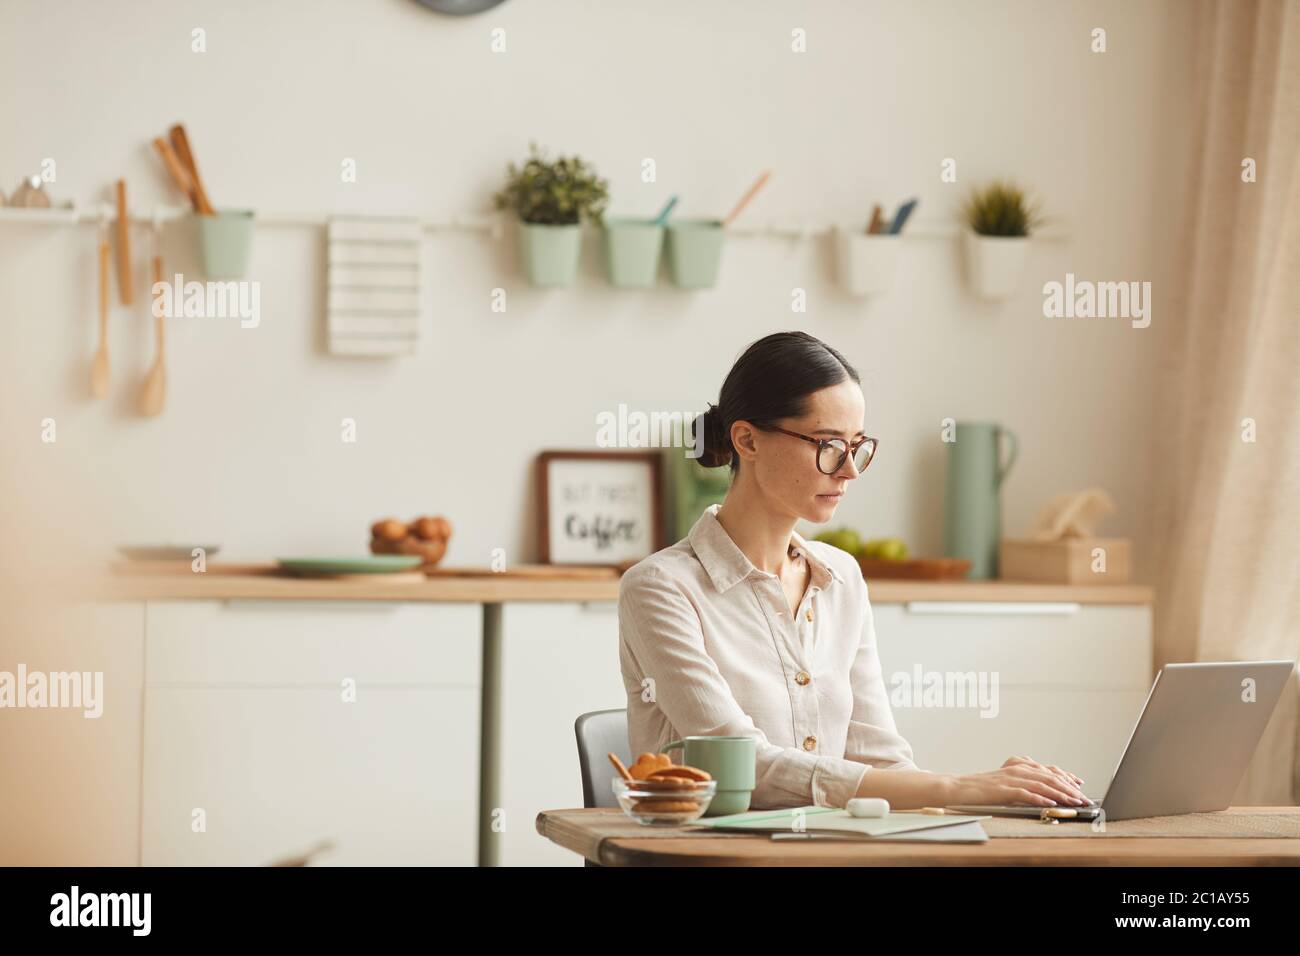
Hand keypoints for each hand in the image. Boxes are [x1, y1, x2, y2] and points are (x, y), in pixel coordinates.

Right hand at [948, 755, 1089, 806]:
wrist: (958, 787)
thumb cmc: (983, 787)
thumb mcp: (1007, 781)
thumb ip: (1025, 782)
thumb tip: (1047, 793)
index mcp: (1020, 765)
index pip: (1049, 770)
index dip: (1067, 778)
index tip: (1081, 787)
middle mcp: (1017, 769)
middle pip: (1049, 776)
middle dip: (1069, 788)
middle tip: (1083, 799)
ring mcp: (1009, 779)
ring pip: (1041, 784)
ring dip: (1060, 794)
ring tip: (1073, 802)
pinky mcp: (1002, 790)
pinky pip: (1024, 793)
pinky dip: (1038, 798)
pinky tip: (1049, 804)